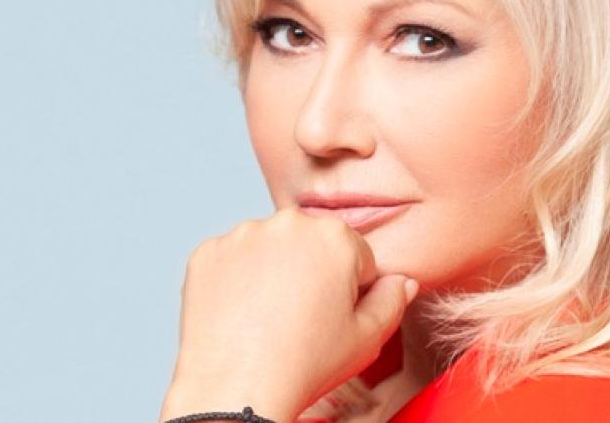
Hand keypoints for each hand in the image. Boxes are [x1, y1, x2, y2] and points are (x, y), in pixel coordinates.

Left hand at [159, 206, 419, 422]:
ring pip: (269, 248)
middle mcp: (288, 223)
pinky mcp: (208, 252)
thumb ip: (392, 300)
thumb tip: (401, 281)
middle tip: (301, 318)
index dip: (350, 289)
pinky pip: (230, 260)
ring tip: (269, 318)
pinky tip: (241, 314)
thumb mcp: (368, 337)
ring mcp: (242, 235)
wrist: (237, 386)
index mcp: (336, 236)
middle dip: (311, 271)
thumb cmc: (305, 364)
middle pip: (310, 244)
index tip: (333, 315)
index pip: (355, 254)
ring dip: (272, 272)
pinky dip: (235, 281)